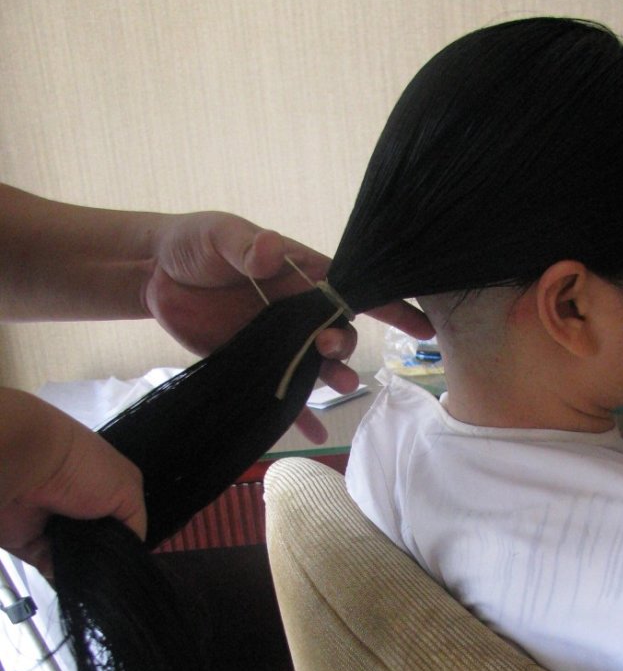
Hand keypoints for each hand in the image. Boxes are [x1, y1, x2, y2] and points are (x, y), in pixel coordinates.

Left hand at [0, 390, 145, 577]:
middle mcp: (77, 504)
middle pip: (99, 541)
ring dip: (86, 568)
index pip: (122, 517)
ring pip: (76, 557)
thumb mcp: (128, 488)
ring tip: (99, 578)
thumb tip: (132, 551)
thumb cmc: (83, 469)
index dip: (129, 537)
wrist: (26, 466)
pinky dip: (61, 573)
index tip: (136, 556)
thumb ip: (136, 523)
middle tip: (118, 573)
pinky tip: (75, 576)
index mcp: (102, 485)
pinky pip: (50, 566)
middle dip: (108, 556)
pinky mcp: (29, 543)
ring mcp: (52, 526)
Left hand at [143, 212, 433, 442]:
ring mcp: (278, 341)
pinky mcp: (254, 365)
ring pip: (316, 367)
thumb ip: (246, 245)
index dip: (390, 306)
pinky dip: (299, 416)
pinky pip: (282, 395)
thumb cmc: (195, 243)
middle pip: (337, 333)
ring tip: (338, 387)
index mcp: (300, 274)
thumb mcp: (219, 235)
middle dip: (344, 345)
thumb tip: (269, 250)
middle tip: (330, 350)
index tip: (419, 325)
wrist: (154, 274)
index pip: (353, 289)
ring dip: (331, 380)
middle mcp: (297, 311)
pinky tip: (311, 435)